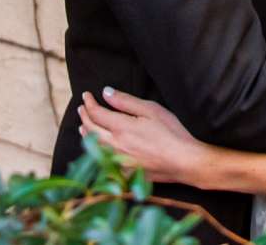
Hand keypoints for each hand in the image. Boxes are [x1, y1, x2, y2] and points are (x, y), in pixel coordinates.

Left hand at [78, 88, 212, 187]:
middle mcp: (115, 146)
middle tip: (82, 107)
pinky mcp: (124, 173)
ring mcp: (118, 162)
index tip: (86, 95)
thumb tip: (105, 93)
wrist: (183, 162)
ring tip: (83, 126)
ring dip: (85, 134)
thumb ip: (125, 101)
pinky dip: (95, 153)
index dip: (89, 103)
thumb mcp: (150, 110)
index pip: (96, 113)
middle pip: (91, 130)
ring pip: (93, 147)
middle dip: (84, 116)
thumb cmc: (170, 133)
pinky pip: (102, 163)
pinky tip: (96, 149)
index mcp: (121, 128)